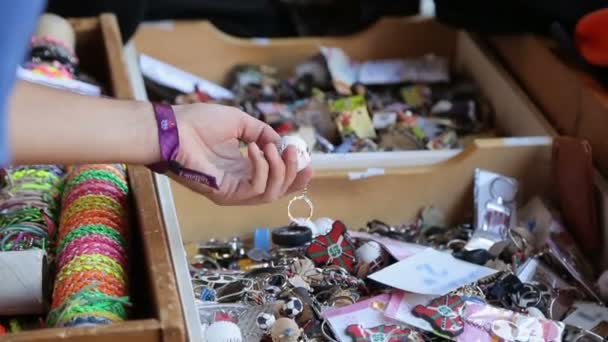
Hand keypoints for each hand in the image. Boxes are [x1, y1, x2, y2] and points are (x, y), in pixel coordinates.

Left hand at [169, 103, 312, 204]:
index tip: (308, 160)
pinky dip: (261, 168)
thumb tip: (281, 142)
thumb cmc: (198, 123)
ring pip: (271, 193)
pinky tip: (255, 150)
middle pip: (279, 190)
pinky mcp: (226, 194)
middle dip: (293, 172)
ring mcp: (233, 191)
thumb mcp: (240, 122)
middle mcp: (241, 183)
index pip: (276, 179)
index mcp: (244, 168)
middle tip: (293, 152)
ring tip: (270, 147)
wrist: (172, 129)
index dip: (295, 172)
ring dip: (278, 169)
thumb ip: (262, 133)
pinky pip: (255, 189)